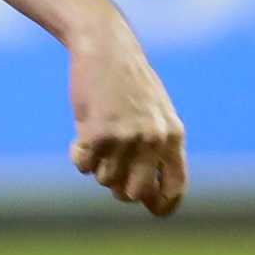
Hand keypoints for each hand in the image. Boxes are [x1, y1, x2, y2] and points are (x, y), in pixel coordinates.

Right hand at [66, 23, 186, 216]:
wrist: (105, 46)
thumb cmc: (128, 80)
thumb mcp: (154, 112)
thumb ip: (156, 148)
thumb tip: (144, 197)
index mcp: (173, 135)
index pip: (175, 187)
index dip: (162, 205)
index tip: (149, 208)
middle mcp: (153, 139)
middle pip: (134, 194)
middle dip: (119, 188)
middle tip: (110, 166)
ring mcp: (126, 137)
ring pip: (105, 180)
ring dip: (97, 165)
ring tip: (97, 136)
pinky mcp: (97, 132)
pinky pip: (83, 166)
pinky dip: (79, 155)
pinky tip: (83, 132)